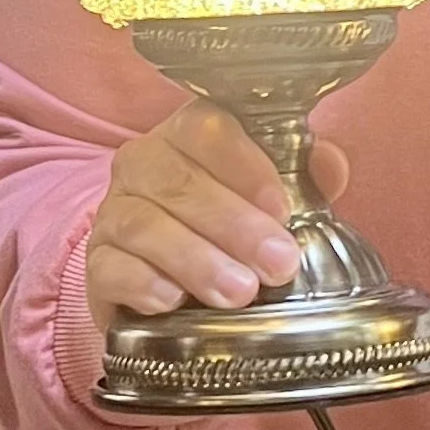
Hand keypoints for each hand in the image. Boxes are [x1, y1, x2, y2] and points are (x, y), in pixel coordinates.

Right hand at [83, 104, 350, 331]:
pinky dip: (144, 283)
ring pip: (145, 225)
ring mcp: (113, 213)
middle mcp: (142, 165)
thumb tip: (332, 164)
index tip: (283, 209)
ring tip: (239, 293)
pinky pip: (111, 268)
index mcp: (186, 135)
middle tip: (277, 264)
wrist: (167, 284)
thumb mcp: (270, 199)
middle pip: (178, 181)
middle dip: (234, 225)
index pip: (207, 128)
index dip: (246, 166)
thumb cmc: (227, 230)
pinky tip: (174, 301)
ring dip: (196, 259)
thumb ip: (304, 176)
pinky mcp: (97, 264)